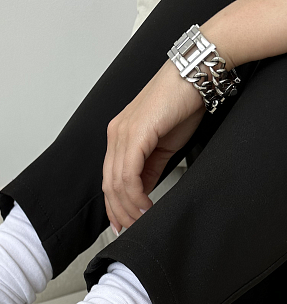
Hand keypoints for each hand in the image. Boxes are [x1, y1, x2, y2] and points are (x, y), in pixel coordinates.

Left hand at [102, 59, 205, 233]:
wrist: (197, 72)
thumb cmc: (183, 101)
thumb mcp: (162, 144)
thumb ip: (149, 168)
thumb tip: (143, 192)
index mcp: (120, 135)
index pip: (109, 179)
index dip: (114, 206)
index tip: (122, 224)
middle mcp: (116, 134)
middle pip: (108, 185)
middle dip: (119, 212)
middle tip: (131, 229)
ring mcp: (122, 133)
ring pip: (116, 183)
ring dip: (128, 208)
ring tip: (140, 221)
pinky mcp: (134, 133)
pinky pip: (128, 174)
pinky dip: (135, 195)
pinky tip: (145, 206)